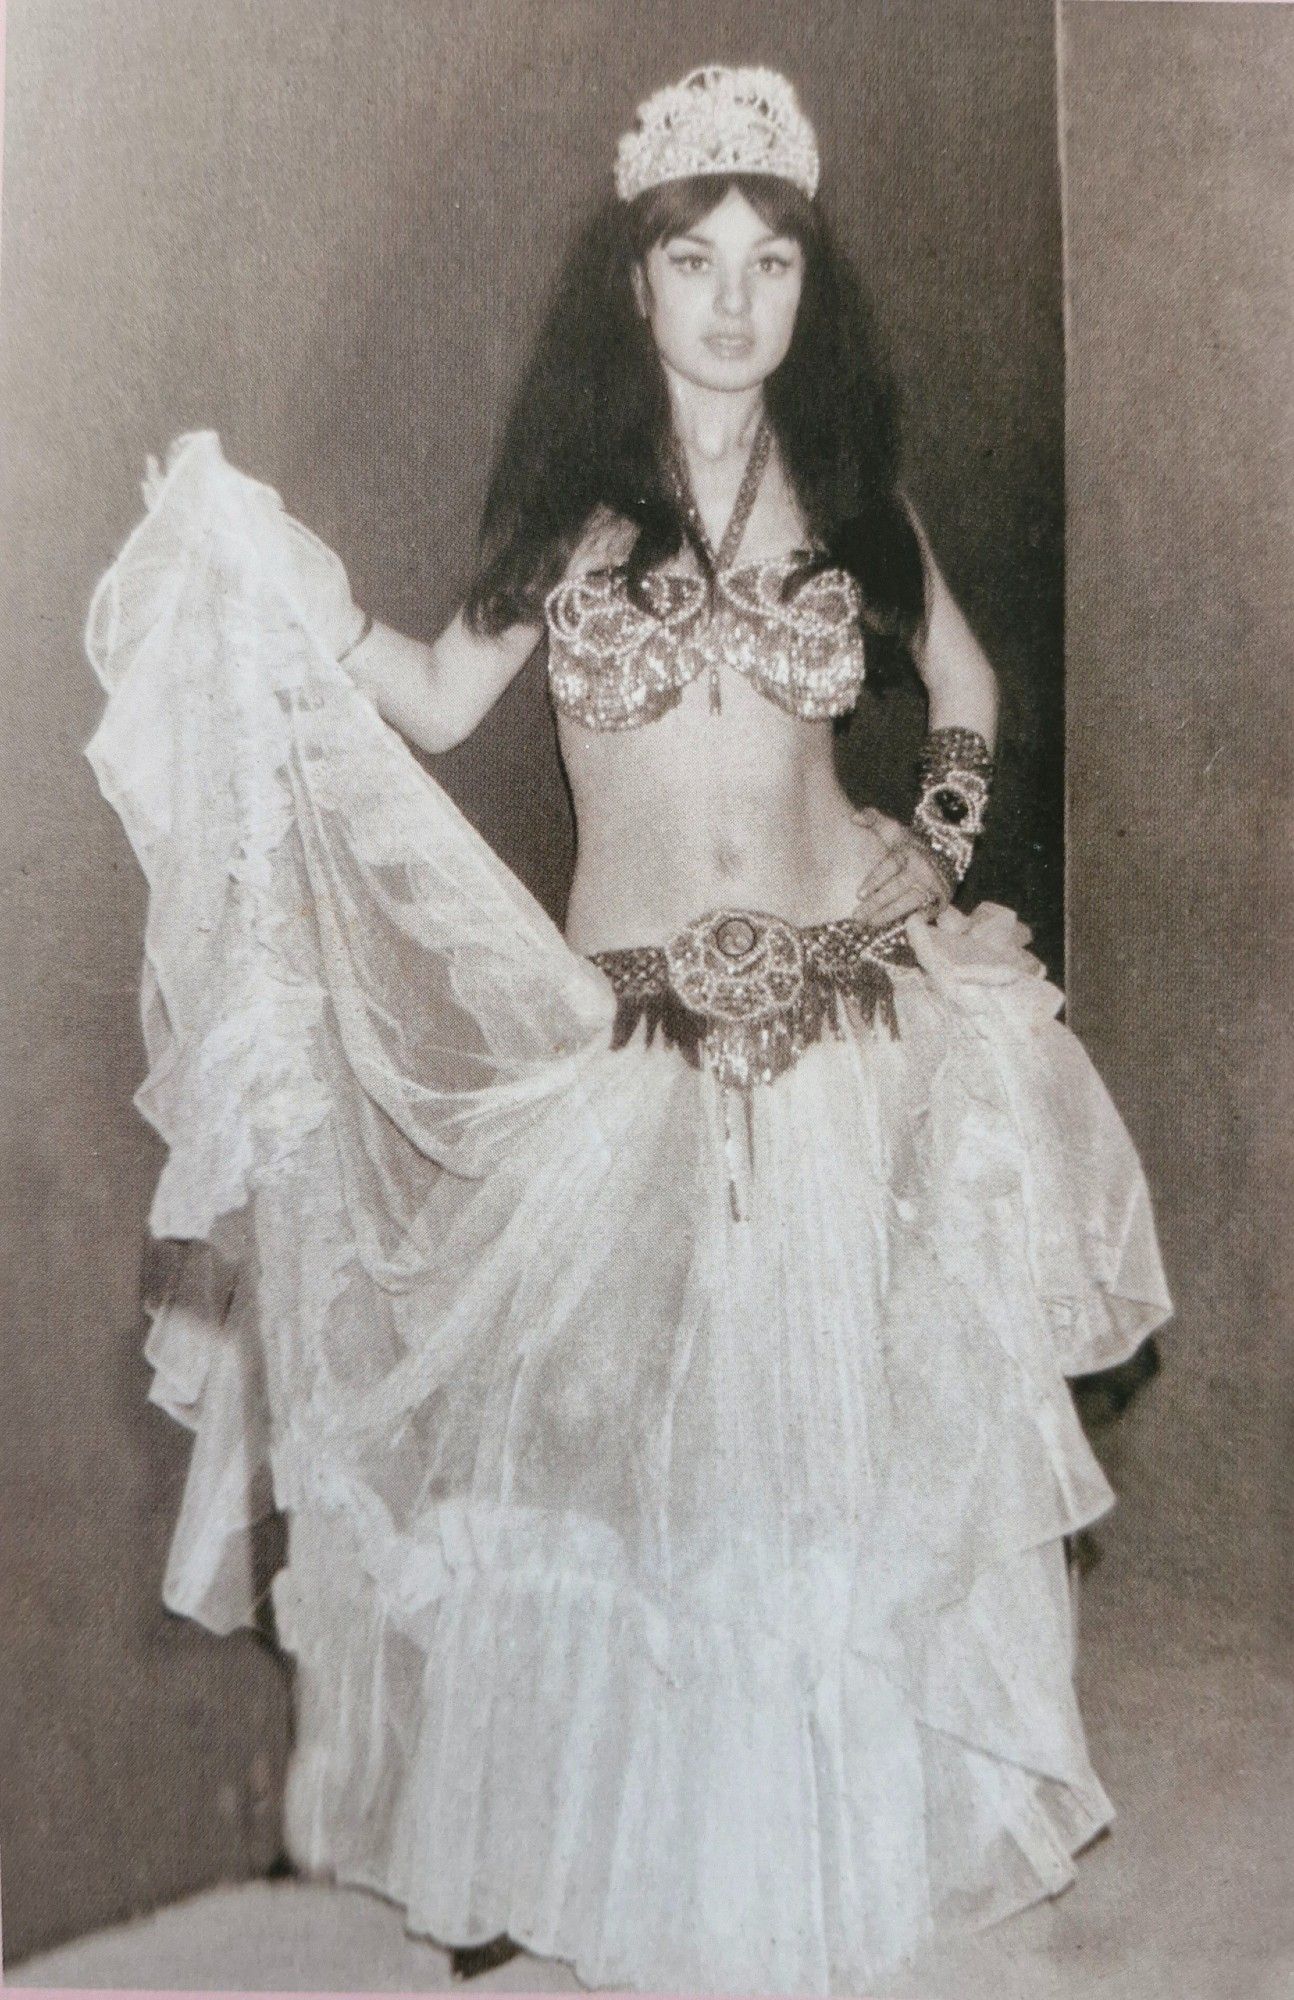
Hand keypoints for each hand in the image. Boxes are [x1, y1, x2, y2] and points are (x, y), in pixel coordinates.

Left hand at [849, 806, 951, 931]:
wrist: (943, 861)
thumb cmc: (908, 848)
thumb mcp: (893, 830)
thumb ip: (872, 819)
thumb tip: (853, 818)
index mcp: (909, 851)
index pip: (891, 865)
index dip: (876, 880)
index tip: (859, 894)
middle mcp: (922, 869)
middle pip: (897, 888)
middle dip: (876, 903)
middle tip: (857, 916)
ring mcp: (933, 887)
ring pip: (909, 903)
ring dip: (888, 916)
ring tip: (868, 924)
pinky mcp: (940, 904)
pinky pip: (922, 916)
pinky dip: (907, 923)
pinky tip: (891, 931)